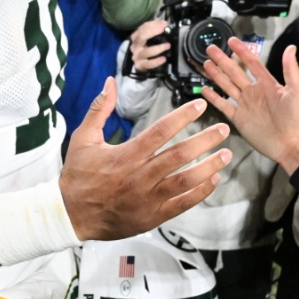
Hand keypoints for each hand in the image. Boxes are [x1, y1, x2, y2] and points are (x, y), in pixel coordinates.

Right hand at [61, 77, 230, 240]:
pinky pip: (182, 204)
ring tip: (226, 154)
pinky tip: (213, 179)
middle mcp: (140, 176)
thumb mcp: (83, 139)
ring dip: (209, 166)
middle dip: (205, 140)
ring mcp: (148, 198)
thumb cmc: (78, 176)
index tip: (199, 104)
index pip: (160, 131)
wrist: (72, 215)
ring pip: (185, 181)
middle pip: (179, 155)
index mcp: (126, 155)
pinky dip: (200, 192)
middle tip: (223, 129)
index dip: (182, 116)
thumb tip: (110, 81)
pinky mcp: (153, 216)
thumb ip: (99, 109)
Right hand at [129, 20, 169, 71]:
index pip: (142, 29)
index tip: (164, 24)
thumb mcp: (148, 36)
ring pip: (146, 52)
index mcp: (136, 37)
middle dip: (153, 32)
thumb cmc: (146, 47)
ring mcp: (137, 57)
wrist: (140, 62)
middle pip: (141, 38)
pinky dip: (156, 61)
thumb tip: (163, 23)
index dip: (153, 25)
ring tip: (168, 45)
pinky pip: (148, 64)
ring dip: (158, 48)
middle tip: (163, 31)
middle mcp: (134, 46)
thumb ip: (155, 28)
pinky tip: (163, 58)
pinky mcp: (140, 66)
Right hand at [201, 38, 298, 174]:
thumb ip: (291, 69)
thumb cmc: (295, 119)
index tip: (232, 41)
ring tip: (206, 63)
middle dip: (223, 60)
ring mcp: (245, 105)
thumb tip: (291, 47)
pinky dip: (214, 98)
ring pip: (227, 86)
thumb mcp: (296, 91)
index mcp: (267, 84)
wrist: (289, 144)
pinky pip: (224, 105)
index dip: (242, 51)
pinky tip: (205, 90)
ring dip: (216, 75)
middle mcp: (254, 92)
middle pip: (235, 72)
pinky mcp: (239, 118)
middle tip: (211, 48)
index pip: (252, 63)